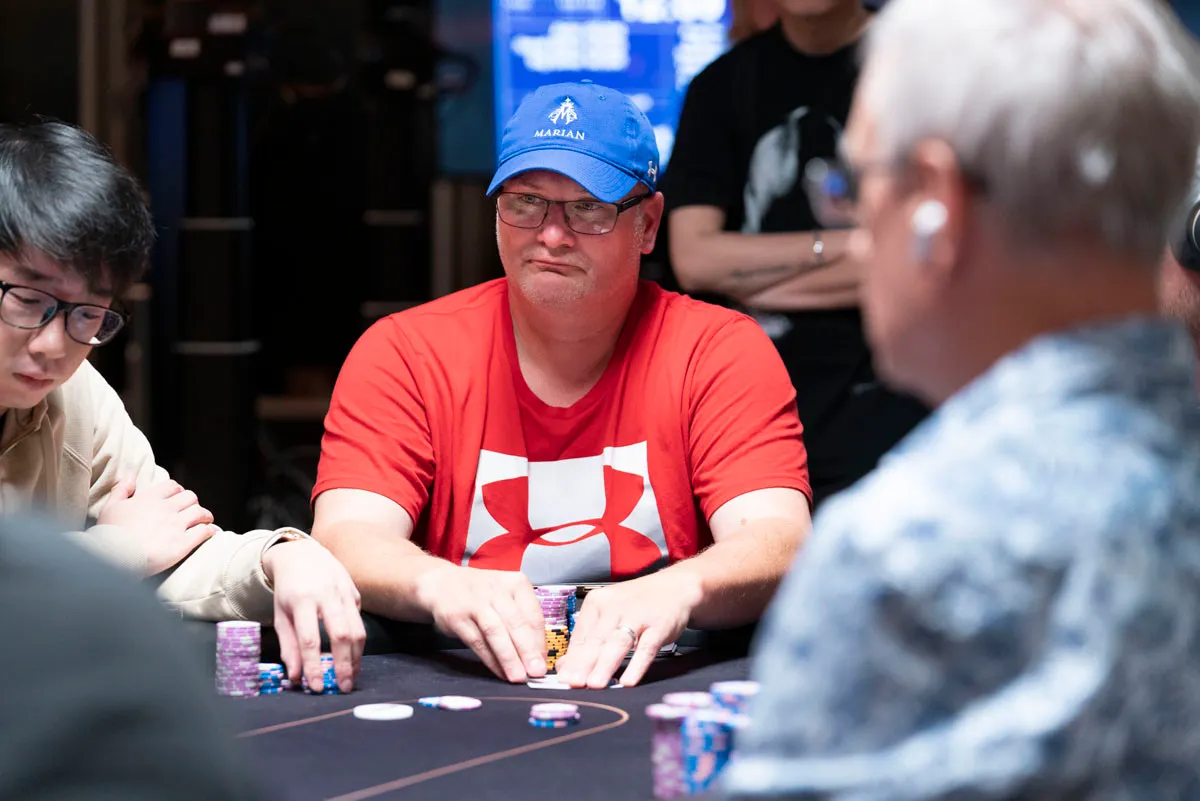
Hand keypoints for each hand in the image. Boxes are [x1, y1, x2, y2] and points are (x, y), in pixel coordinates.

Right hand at [97, 478, 216, 574]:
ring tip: (206, 521)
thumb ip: (122, 489)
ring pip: (200, 512)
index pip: (173, 486)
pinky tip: (212, 532)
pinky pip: (203, 532)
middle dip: (193, 503)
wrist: (112, 557)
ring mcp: (175, 525)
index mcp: (149, 498)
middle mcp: (165, 508)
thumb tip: (131, 476)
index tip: (179, 498)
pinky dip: (210, 531)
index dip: (178, 491)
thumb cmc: (108, 534)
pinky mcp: (182, 544)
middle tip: (193, 511)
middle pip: (190, 497)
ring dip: (205, 516)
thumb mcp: (110, 507)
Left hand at [262, 539, 365, 693]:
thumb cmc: (289, 590)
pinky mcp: (355, 594)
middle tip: (342, 687)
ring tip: (351, 678)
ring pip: (358, 630)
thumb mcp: (281, 616)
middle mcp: (327, 595)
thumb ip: (289, 646)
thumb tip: (296, 676)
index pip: (310, 639)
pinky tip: (353, 658)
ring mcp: (345, 593)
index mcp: (302, 600)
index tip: (316, 686)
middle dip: (344, 664)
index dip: (314, 665)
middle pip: (341, 634)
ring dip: (356, 658)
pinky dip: (358, 644)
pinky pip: (360, 623)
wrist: (303, 555)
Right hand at [414, 564, 545, 682]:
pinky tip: (499, 672)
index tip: (544, 662)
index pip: (533, 615)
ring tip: (518, 677)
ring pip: (496, 632)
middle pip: (516, 623)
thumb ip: (523, 621)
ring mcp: (475, 602)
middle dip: (528, 651)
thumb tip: (539, 656)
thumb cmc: (482, 594)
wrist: (441, 583)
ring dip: (509, 657)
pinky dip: (490, 659)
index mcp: (516, 583)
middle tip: (536, 672)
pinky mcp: (456, 616)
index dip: (540, 642)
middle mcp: (497, 590)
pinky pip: (477, 641)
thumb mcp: (506, 597)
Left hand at [554, 572, 699, 688]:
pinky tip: (629, 681)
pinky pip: (647, 648)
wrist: (675, 587)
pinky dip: (637, 665)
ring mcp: (639, 616)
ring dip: (605, 665)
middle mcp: (615, 607)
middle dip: (583, 664)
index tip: (563, 680)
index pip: (581, 635)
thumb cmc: (637, 605)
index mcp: (598, 603)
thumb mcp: (608, 615)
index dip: (572, 659)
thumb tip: (564, 667)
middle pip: (596, 640)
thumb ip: (587, 639)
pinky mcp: (660, 626)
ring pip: (618, 643)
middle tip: (572, 684)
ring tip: (594, 685)